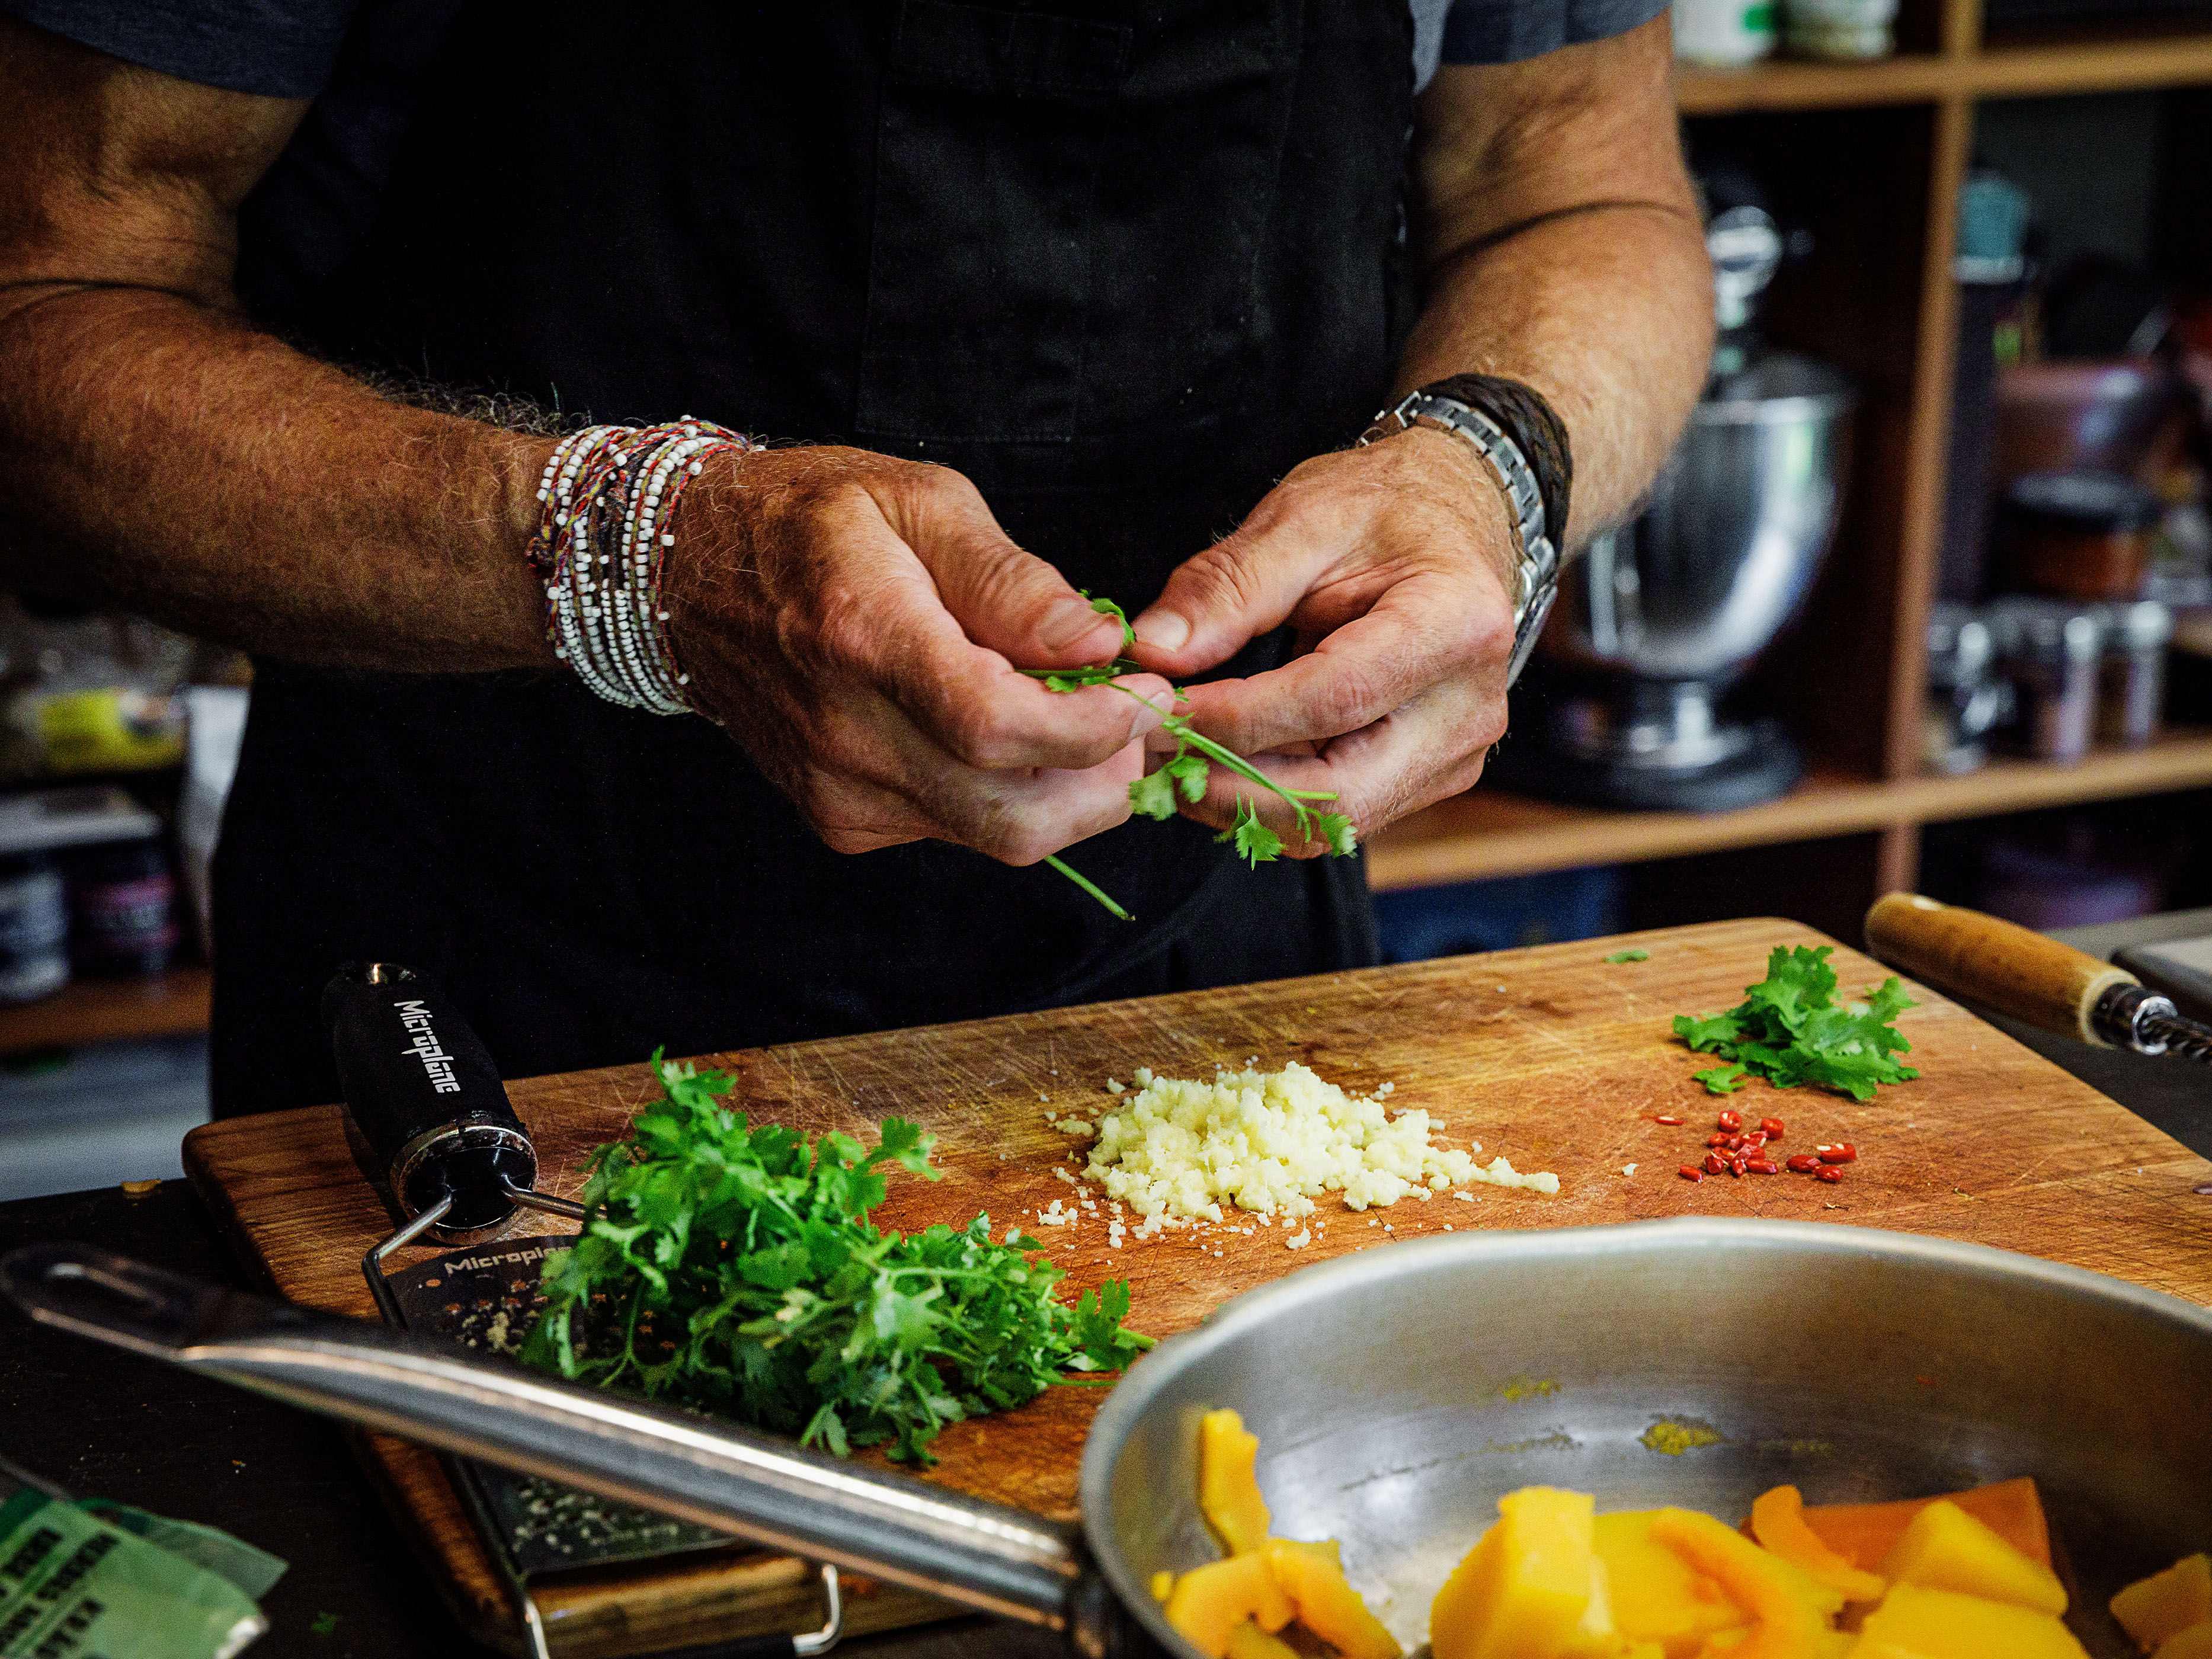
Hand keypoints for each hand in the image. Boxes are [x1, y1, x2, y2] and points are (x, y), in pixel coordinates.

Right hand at [658, 447, 1171, 862]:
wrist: (688, 576)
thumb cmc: (810, 521)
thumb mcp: (919, 501)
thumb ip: (1011, 579)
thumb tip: (1098, 644)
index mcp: (862, 637)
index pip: (998, 725)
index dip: (1094, 726)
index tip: (1147, 692)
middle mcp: (844, 733)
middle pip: (1013, 811)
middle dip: (1105, 776)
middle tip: (1140, 716)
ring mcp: (839, 790)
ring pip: (998, 834)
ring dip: (1069, 792)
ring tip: (1089, 722)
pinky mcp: (842, 821)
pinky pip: (959, 829)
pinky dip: (1011, 794)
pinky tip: (1011, 736)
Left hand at [1128, 428, 1517, 852]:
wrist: (1453, 523)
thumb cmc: (1384, 510)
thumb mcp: (1302, 518)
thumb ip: (1227, 587)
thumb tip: (1152, 653)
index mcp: (1455, 624)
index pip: (1334, 699)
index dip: (1237, 718)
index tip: (1159, 711)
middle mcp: (1468, 708)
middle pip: (1341, 792)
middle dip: (1233, 786)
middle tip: (1153, 754)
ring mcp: (1454, 754)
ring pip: (1335, 819)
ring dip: (1242, 802)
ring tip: (1174, 757)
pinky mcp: (1428, 777)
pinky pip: (1340, 814)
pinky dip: (1269, 799)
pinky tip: (1219, 761)